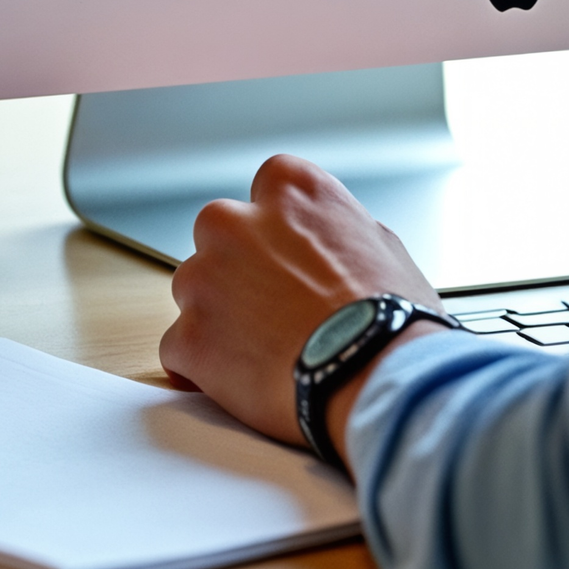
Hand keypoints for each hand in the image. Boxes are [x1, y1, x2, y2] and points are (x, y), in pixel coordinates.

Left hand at [158, 154, 447, 467]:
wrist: (372, 375)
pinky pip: (180, 349)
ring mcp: (204, 280)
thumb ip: (335, 228)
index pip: (267, 189)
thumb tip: (325, 240)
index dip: (278, 228)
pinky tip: (240, 381)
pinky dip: (202, 366)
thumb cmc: (388, 315)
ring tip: (263, 350)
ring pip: (194, 291)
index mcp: (290, 188)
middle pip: (219, 235)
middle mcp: (236, 222)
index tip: (288, 255)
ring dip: (217, 315)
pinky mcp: (189, 337)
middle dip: (237, 266)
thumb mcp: (380, 243)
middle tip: (272, 305)